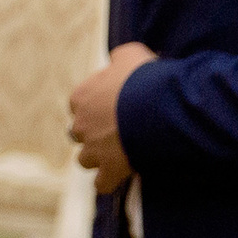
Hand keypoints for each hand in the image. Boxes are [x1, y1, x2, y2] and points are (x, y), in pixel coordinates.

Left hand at [70, 42, 156, 181]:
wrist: (158, 107)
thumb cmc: (144, 78)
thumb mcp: (130, 55)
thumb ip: (119, 58)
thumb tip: (118, 60)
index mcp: (81, 97)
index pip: (79, 104)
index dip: (96, 107)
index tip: (114, 107)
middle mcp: (81, 124)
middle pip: (79, 132)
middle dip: (94, 133)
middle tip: (117, 132)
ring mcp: (93, 149)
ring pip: (85, 159)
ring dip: (98, 158)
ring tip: (117, 156)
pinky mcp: (110, 169)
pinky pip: (102, 183)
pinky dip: (109, 182)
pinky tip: (119, 179)